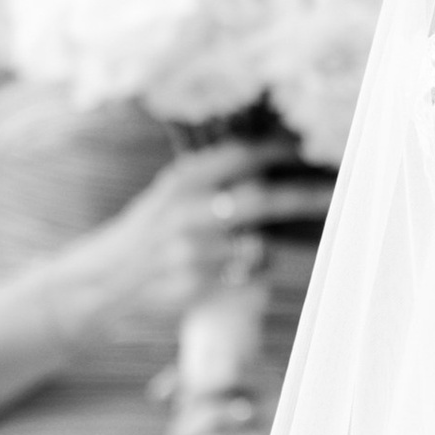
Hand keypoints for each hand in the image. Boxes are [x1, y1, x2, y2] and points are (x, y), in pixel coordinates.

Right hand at [55, 144, 333, 348]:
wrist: (100, 283)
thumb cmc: (148, 233)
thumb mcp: (169, 193)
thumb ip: (214, 177)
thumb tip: (273, 159)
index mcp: (182, 180)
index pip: (241, 156)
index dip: (282, 151)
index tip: (314, 148)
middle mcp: (186, 212)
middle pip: (260, 200)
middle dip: (302, 196)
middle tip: (334, 193)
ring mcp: (190, 252)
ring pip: (256, 246)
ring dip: (264, 247)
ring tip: (240, 249)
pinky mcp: (194, 286)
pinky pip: (242, 278)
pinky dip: (246, 274)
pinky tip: (223, 273)